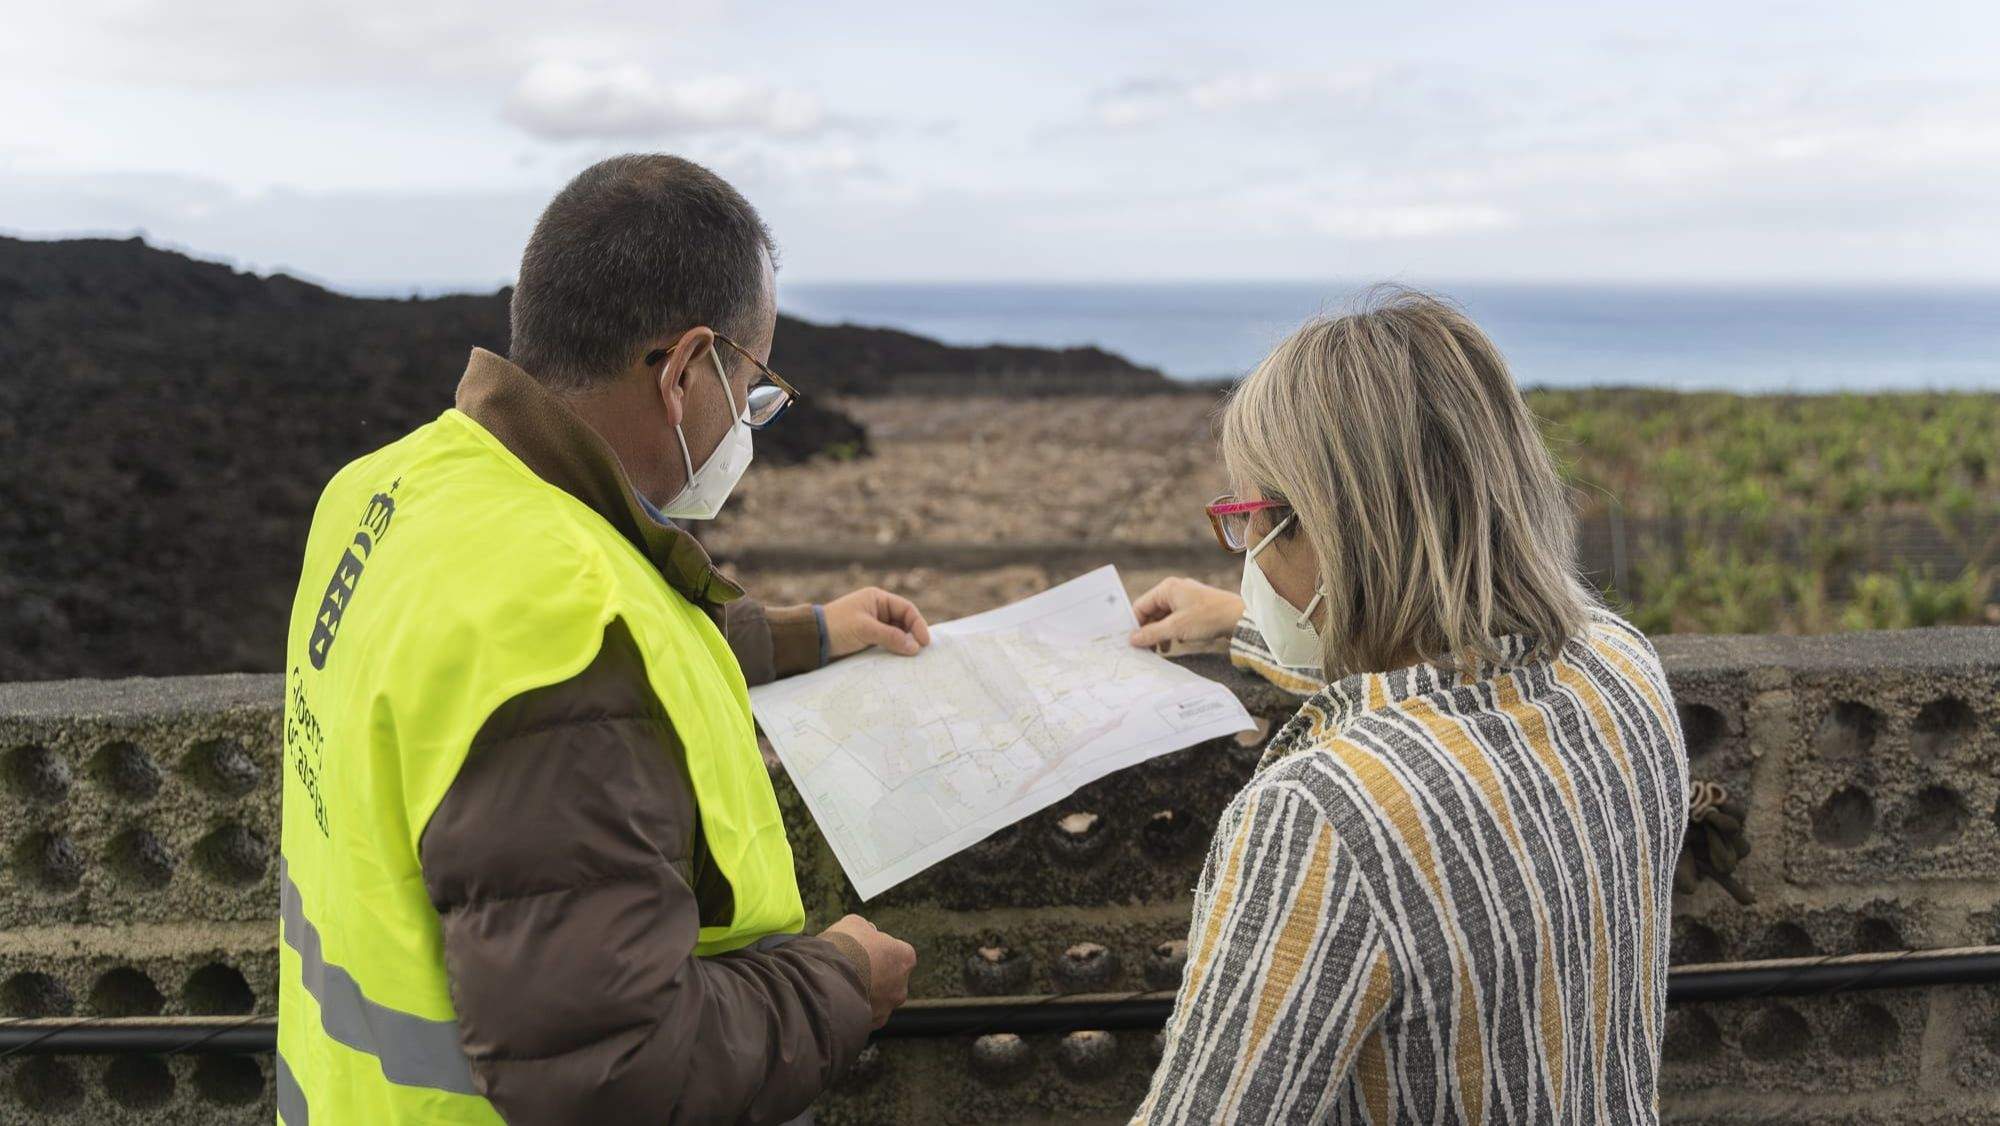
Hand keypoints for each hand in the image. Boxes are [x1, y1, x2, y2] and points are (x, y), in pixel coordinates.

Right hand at [821, 914, 916, 1027]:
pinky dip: (855, 1007)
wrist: (828, 978)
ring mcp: (888, 1007)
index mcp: (905, 958)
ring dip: (865, 992)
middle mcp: (902, 985)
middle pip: (890, 978)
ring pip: (878, 999)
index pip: (897, 952)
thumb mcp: (854, 924)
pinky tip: (840, 999)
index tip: (864, 949)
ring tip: (842, 984)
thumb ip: (865, 929)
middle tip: (853, 968)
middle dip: (875, 974)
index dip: (879, 949)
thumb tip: (865, 931)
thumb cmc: (845, 947)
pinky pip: (866, 1014)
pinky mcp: (872, 1023)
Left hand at [823, 587, 931, 657]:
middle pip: (904, 622)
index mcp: (877, 599)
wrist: (812, 639)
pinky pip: (887, 642)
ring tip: (910, 657)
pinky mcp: (868, 638)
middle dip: (912, 635)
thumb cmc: (837, 627)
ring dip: (904, 644)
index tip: (924, 642)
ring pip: (897, 633)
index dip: (918, 624)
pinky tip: (898, 658)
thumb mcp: (865, 629)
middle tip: (919, 652)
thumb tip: (915, 647)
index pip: (906, 609)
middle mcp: (877, 609)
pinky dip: (894, 649)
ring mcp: (873, 624)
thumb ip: (891, 637)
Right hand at [1129, 577, 1244, 652]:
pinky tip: (1172, 645)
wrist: (1238, 618)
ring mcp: (1185, 599)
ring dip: (1159, 634)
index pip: (1141, 605)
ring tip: (1158, 651)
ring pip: (1163, 618)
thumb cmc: (1208, 617)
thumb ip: (1152, 633)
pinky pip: (1175, 620)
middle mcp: (1174, 591)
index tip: (1130, 641)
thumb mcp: (1176, 628)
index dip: (1134, 624)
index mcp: (1167, 589)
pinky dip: (1171, 633)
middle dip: (1148, 631)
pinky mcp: (1193, 609)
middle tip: (1143, 649)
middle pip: (1151, 612)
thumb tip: (1132, 639)